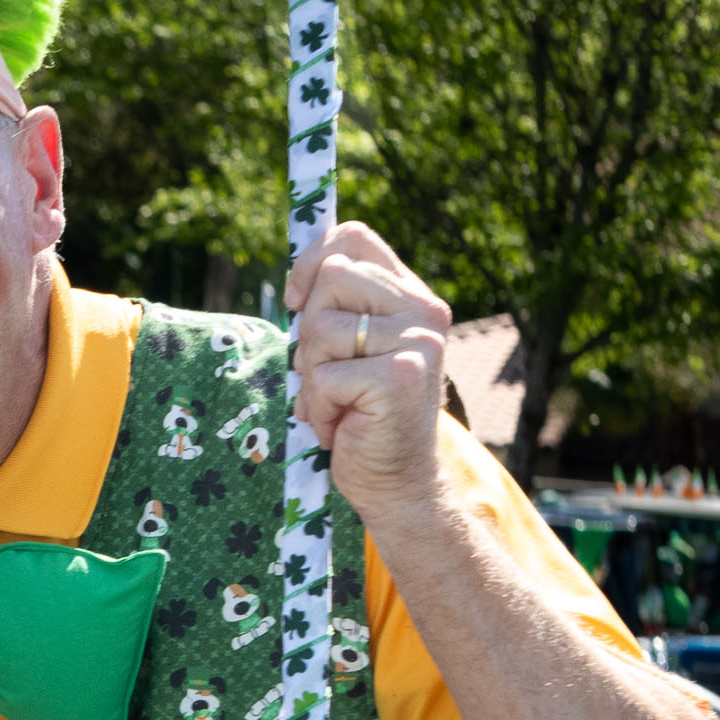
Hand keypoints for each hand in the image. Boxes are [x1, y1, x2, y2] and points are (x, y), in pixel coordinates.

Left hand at [284, 222, 451, 523]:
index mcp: (410, 295)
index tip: (297, 302)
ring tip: (338, 402)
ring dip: (311, 376)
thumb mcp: (343, 349)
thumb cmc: (357, 413)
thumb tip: (295, 281)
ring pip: (321, 329)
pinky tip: (342, 426)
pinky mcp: (401, 378)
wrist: (396, 481)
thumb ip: (330, 309)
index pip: (355, 238)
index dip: (311, 261)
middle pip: (331, 277)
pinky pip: (323, 377)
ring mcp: (418, 343)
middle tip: (327, 373)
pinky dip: (318, 408)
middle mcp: (423, 311)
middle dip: (308, 331)